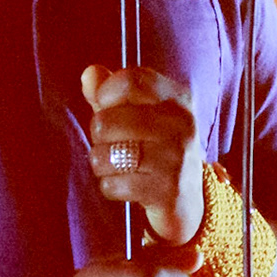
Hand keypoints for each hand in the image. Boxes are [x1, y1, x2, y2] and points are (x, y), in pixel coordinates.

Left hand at [82, 64, 205, 245]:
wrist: (187, 202)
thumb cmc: (155, 150)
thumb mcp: (138, 115)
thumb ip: (111, 93)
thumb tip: (89, 74)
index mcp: (177, 98)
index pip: (130, 80)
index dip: (105, 94)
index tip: (105, 108)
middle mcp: (181, 124)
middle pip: (108, 120)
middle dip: (99, 136)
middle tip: (113, 145)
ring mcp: (176, 158)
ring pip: (106, 154)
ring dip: (102, 164)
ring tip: (117, 166)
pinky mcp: (167, 191)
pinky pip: (113, 184)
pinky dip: (111, 187)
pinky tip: (126, 187)